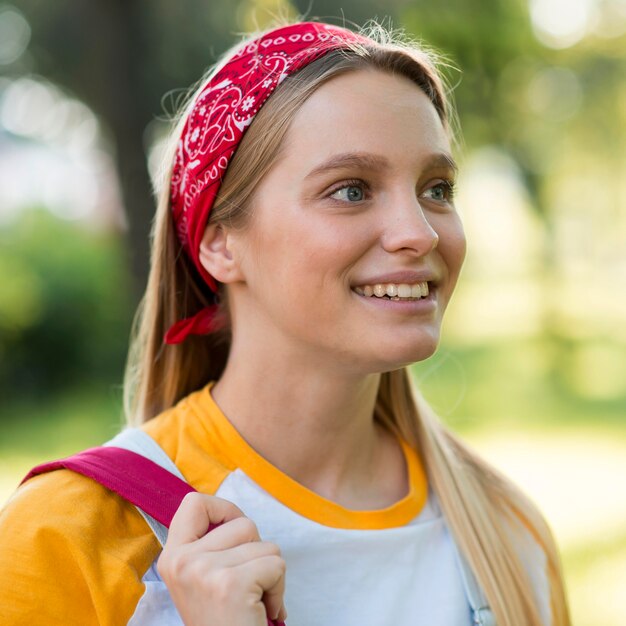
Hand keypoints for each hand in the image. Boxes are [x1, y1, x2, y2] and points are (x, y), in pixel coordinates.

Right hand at [157, 492, 286, 625]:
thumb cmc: (225, 620)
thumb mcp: (204, 578)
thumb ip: (211, 546)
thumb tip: (235, 514)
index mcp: (172, 557)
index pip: (194, 502)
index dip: (225, 509)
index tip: (234, 533)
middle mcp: (181, 561)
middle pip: (242, 522)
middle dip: (256, 551)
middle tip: (245, 585)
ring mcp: (203, 571)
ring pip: (265, 543)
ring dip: (270, 573)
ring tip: (253, 600)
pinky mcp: (229, 585)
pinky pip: (276, 564)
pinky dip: (279, 589)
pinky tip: (262, 611)